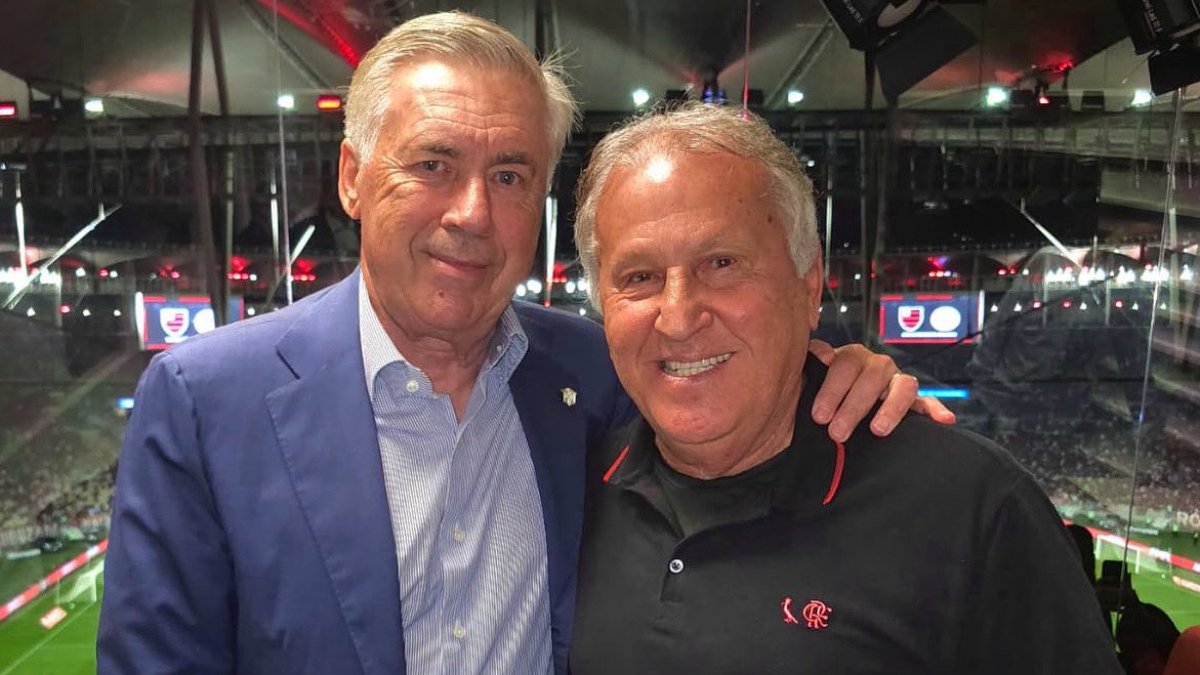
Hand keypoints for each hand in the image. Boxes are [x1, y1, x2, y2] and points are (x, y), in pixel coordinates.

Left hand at [808, 339, 955, 442]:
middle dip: (854, 406)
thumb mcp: (808, 380)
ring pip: (903, 385)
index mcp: (851, 357)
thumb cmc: (819, 396)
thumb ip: (810, 364)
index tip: (819, 416)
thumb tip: (818, 353)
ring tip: (878, 430)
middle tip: (837, 432)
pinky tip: (944, 420)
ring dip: (891, 408)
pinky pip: (927, 402)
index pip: (845, 364)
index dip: (832, 389)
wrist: (831, 412)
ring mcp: (896, 382)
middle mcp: (876, 366)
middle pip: (873, 376)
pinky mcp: (913, 401)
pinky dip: (936, 409)